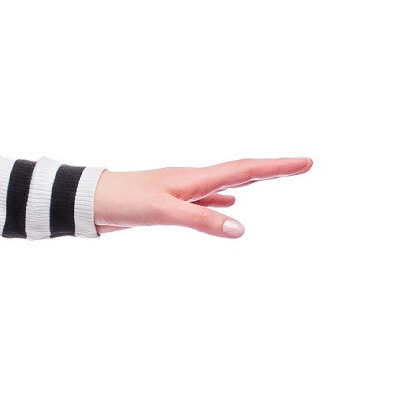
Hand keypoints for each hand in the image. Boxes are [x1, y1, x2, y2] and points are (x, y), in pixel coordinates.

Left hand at [91, 158, 312, 237]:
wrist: (87, 201)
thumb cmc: (122, 202)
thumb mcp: (164, 214)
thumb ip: (201, 221)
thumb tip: (241, 230)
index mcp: (195, 179)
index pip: (245, 171)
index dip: (276, 168)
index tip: (305, 163)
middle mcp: (192, 181)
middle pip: (241, 173)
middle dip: (272, 171)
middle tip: (302, 165)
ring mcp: (181, 191)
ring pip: (225, 185)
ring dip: (251, 182)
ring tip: (273, 179)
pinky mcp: (168, 204)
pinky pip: (205, 200)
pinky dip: (222, 202)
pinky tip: (229, 206)